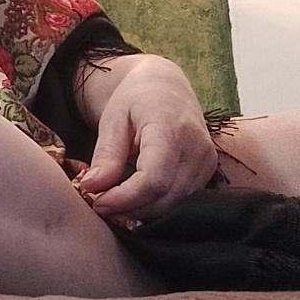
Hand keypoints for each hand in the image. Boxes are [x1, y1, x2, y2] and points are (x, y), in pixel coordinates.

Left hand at [73, 57, 215, 222]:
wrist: (167, 88)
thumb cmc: (136, 100)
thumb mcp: (113, 120)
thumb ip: (106, 155)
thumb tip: (91, 187)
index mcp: (172, 129)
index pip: (154, 180)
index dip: (125, 198)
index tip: (98, 202)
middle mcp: (197, 149)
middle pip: (165, 197)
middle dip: (129, 209)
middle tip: (100, 205)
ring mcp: (207, 162)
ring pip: (174, 205)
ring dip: (140, 211)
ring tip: (113, 202)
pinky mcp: (207, 172)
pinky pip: (181, 201)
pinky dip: (155, 206)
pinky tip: (133, 200)